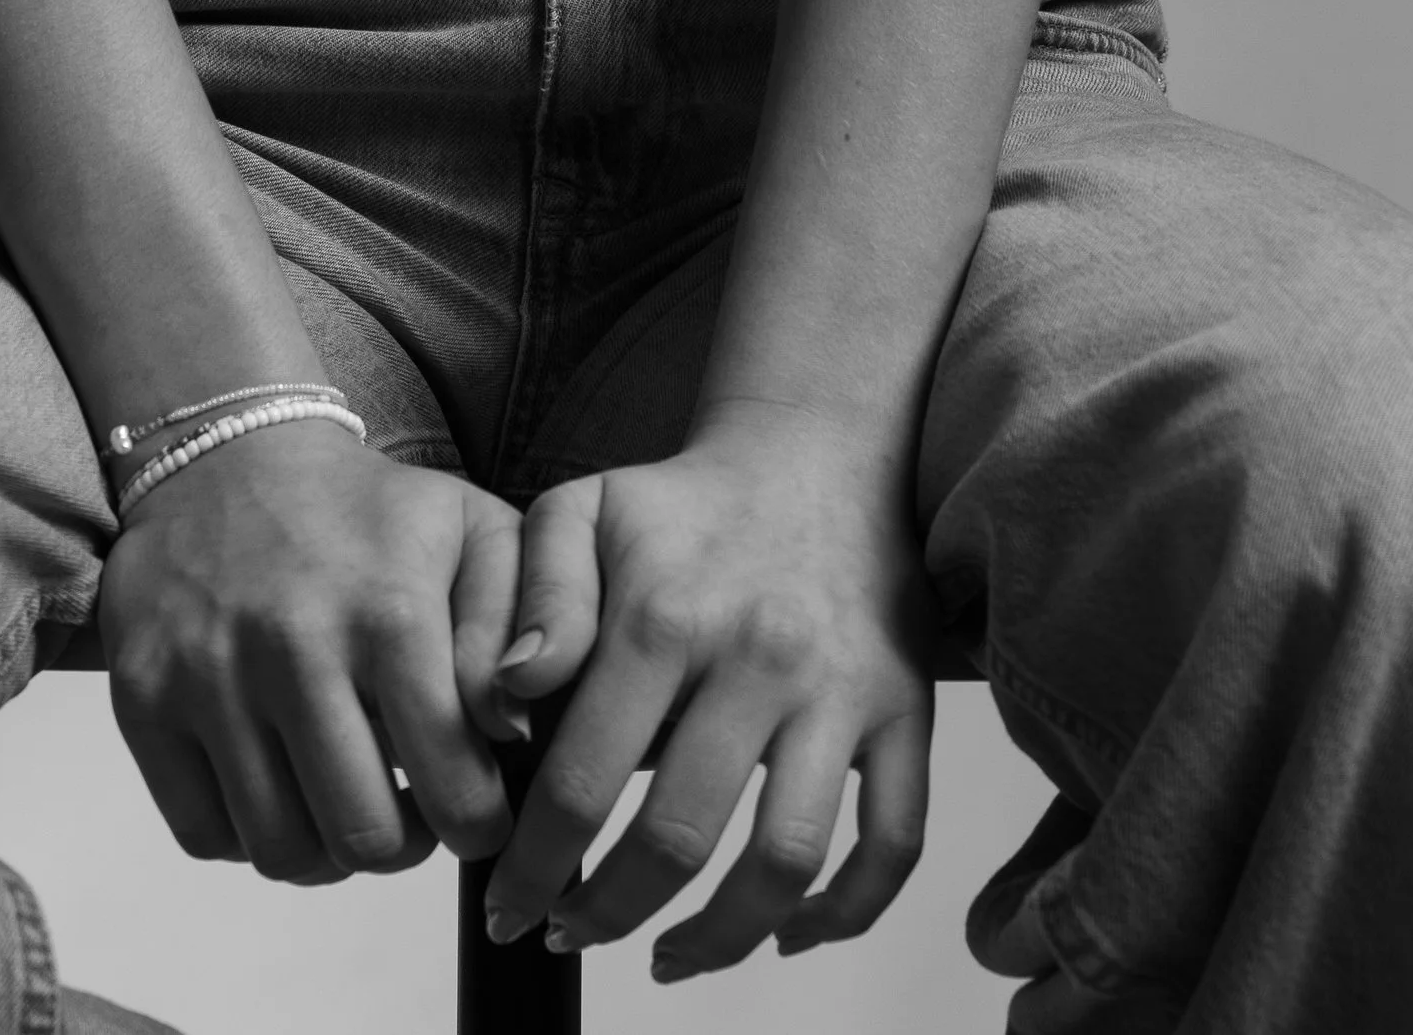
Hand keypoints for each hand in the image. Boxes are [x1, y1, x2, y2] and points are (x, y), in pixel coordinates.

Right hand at [97, 417, 521, 883]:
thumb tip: (516, 733)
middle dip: (404, 846)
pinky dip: (247, 835)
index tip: (477, 811)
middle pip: (363, 837)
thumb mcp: (475, 531)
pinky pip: (203, 834)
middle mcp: (294, 647)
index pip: (455, 787)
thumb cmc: (368, 512)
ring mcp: (209, 677)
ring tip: (347, 798)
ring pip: (282, 849)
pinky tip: (280, 782)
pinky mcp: (144, 699)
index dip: (480, 824)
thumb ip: (530, 622)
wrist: (228, 453)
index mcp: (391, 609)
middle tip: (411, 812)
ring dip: (327, 851)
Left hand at [483, 406, 935, 978]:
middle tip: (569, 933)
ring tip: (665, 956)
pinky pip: (892, 843)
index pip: (583, 781)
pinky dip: (843, 914)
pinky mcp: (906, 712)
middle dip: (607, 913)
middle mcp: (762, 659)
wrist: (816, 456)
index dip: (534, 864)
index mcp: (668, 615)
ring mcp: (842, 692)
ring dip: (718, 939)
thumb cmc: (684, 505)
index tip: (507, 906)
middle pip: (678, 840)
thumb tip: (506, 695)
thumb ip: (535, 597)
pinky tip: (785, 933)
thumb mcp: (583, 511)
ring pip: (785, 861)